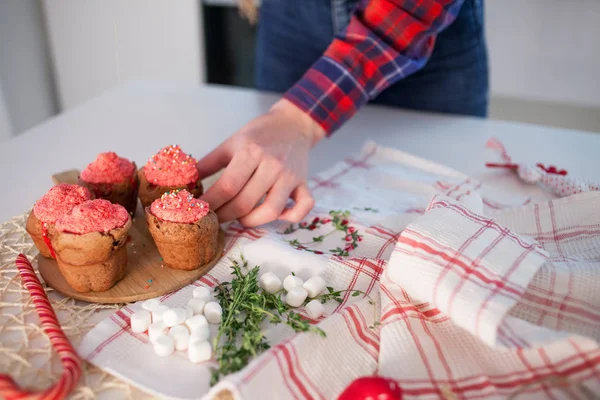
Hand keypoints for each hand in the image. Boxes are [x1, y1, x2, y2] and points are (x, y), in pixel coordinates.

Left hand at [197, 99, 325, 226]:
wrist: (293, 124)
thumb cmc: (260, 134)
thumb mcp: (232, 142)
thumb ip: (209, 162)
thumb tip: (186, 182)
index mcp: (251, 152)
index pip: (227, 186)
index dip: (210, 203)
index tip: (198, 210)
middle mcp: (272, 165)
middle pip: (245, 202)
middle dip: (224, 216)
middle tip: (215, 218)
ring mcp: (290, 176)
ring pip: (271, 211)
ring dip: (251, 221)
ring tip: (240, 217)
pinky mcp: (304, 184)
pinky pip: (302, 207)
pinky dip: (290, 217)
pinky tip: (275, 216)